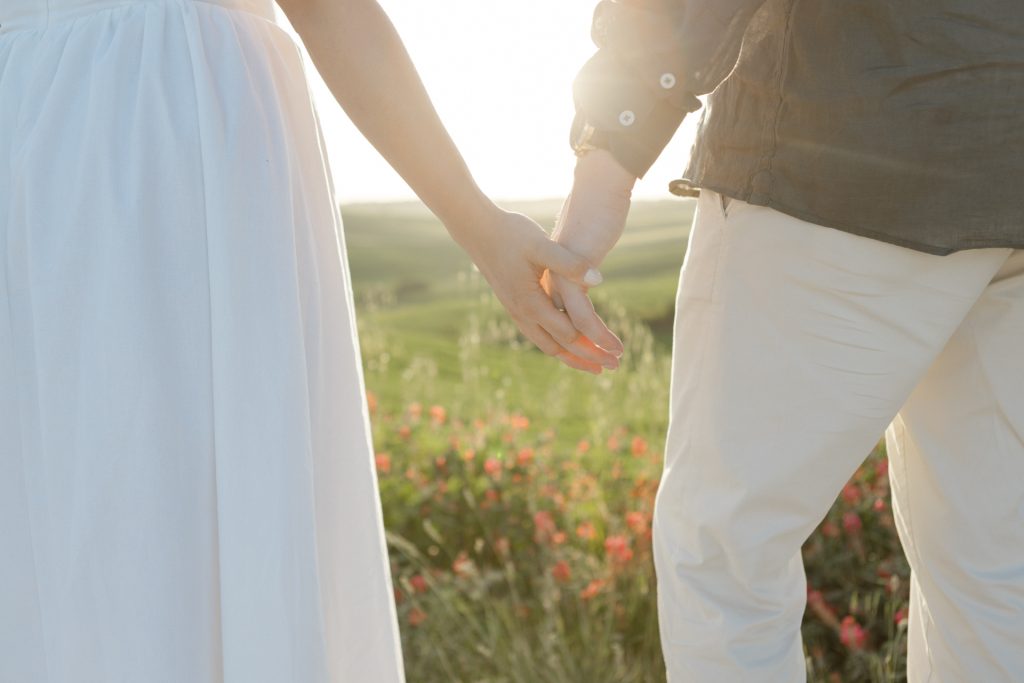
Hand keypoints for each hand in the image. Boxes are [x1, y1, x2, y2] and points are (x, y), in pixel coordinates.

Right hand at [454, 205, 621, 373]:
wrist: (476, 229)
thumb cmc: (511, 233)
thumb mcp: (543, 245)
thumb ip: (570, 263)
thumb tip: (599, 280)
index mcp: (531, 303)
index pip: (568, 334)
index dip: (595, 345)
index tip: (618, 351)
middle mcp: (522, 314)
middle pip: (559, 348)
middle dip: (587, 359)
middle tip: (614, 367)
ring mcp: (516, 312)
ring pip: (546, 345)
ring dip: (571, 356)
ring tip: (594, 365)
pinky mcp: (514, 306)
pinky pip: (538, 335)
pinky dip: (558, 344)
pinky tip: (569, 341)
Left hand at [543, 150, 635, 354]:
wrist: (595, 191)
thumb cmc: (591, 219)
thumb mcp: (582, 252)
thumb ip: (578, 271)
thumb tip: (584, 286)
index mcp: (549, 283)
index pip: (557, 325)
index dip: (575, 346)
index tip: (594, 361)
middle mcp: (550, 285)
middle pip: (561, 332)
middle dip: (585, 355)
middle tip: (607, 370)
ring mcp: (559, 280)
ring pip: (570, 327)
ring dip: (592, 346)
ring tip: (614, 358)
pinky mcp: (571, 273)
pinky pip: (580, 311)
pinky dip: (594, 329)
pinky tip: (609, 339)